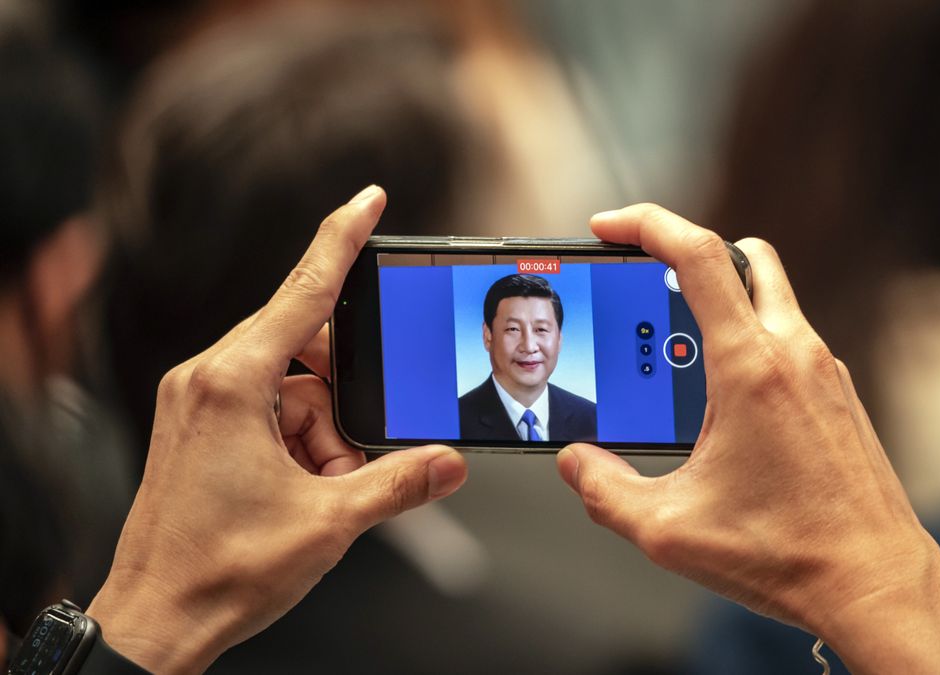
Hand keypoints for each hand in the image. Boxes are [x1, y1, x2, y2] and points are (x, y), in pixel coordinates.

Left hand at [88, 187, 467, 674]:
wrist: (158, 620)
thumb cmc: (216, 570)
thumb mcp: (328, 522)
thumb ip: (398, 483)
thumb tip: (447, 461)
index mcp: (232, 383)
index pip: (302, 291)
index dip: (342, 240)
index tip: (368, 201)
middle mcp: (209, 380)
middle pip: (307, 349)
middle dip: (344, 402)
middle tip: (349, 457)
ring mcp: (202, 403)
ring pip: (294, 387)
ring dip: (325, 432)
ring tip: (322, 487)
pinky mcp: (202, 426)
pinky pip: (272, 410)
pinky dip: (302, 442)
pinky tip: (306, 486)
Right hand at [557, 204, 939, 672]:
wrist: (877, 583)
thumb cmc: (788, 555)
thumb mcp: (669, 528)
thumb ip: (604, 490)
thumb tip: (575, 464)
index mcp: (751, 367)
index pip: (698, 254)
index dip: (644, 223)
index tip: (608, 227)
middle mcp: (796, 354)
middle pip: (744, 256)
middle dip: (688, 251)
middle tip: (646, 275)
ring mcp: (827, 373)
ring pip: (771, 299)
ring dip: (721, 307)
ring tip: (677, 357)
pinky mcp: (841, 398)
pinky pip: (790, 343)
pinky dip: (751, 347)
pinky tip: (724, 403)